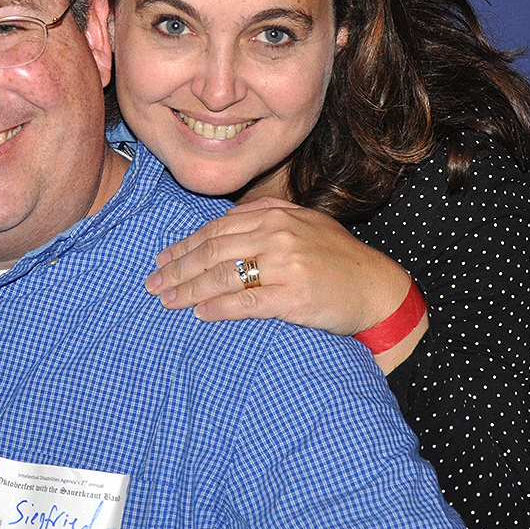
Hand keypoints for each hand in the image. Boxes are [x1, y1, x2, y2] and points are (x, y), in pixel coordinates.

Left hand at [147, 196, 412, 335]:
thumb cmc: (338, 258)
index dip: (185, 245)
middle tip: (152, 282)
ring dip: (188, 290)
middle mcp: (277, 236)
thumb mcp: (304, 222)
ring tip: (166, 300)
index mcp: (276, 215)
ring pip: (222, 276)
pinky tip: (200, 313)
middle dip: (177, 268)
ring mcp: (285, 265)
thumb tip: (223, 223)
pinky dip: (218, 308)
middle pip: (212, 252)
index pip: (216, 230)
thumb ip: (265, 215)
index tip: (162, 258)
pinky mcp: (294, 297)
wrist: (378, 288)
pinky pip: (246, 302)